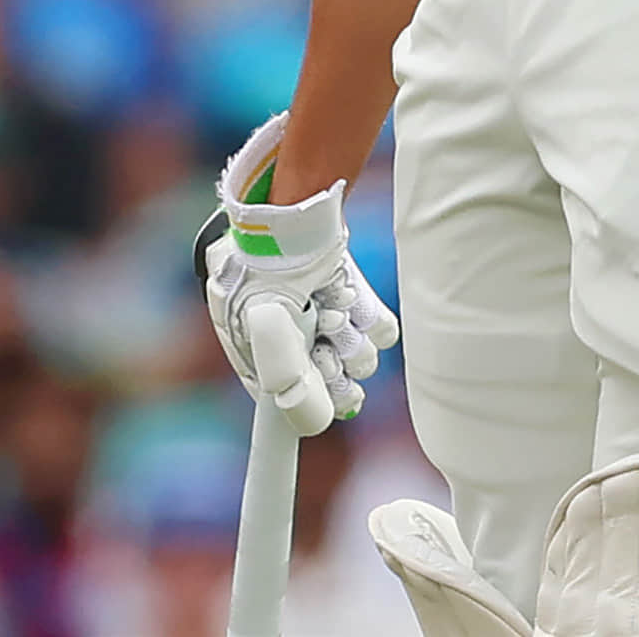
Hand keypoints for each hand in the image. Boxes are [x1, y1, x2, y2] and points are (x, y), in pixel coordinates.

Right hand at [200, 113, 398, 436]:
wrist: (292, 212)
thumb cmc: (264, 266)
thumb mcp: (263, 325)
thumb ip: (285, 380)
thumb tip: (317, 426)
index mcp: (258, 354)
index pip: (290, 404)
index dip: (315, 401)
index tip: (332, 394)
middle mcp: (293, 342)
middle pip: (333, 384)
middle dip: (335, 363)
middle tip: (327, 337)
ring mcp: (324, 320)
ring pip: (360, 359)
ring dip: (352, 337)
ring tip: (334, 308)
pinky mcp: (352, 300)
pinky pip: (380, 332)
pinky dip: (372, 318)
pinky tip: (351, 298)